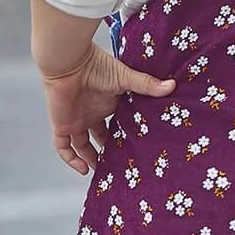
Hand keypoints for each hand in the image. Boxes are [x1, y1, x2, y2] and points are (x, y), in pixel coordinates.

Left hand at [39, 44, 175, 175]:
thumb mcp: (125, 78)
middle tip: (119, 163)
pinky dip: (71, 159)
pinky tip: (83, 169)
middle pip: (99, 136)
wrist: (69, 63)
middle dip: (107, 150)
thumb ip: (146, 85)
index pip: (116, 122)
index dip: (123, 134)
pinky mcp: (62, 125)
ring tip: (102, 171)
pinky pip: (64, 147)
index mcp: (107, 101)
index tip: (135, 147)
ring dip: (89, 158)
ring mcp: (76, 120)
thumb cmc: (95, 66)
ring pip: (82, 145)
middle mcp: (92, 112)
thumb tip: (171, 85)